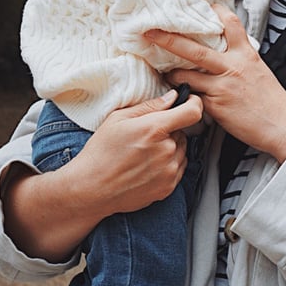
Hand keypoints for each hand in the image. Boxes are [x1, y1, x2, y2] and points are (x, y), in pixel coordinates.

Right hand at [75, 90, 203, 213]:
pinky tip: (146, 166)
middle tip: (146, 136)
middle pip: (183, 132)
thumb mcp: (118, 119)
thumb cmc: (101, 151)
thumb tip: (173, 97)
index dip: (194, 103)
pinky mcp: (168, 187)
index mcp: (154, 129)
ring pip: (181, 150)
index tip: (189, 102)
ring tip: (144, 153)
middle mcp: (166, 151)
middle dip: (170, 130)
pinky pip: (178, 168)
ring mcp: (169, 171)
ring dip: (170, 148)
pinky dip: (168, 164)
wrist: (92, 188)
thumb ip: (150, 106)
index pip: (193, 112)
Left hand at [144, 5, 285, 162]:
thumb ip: (239, 56)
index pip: (229, 23)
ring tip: (164, 71)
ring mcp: (222, 86)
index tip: (200, 5)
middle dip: (169, 39)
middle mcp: (232, 66)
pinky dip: (182, 93)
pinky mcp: (215, 106)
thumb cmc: (269, 99)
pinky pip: (191, 95)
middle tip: (150, 32)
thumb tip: (222, 48)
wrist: (281, 125)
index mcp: (245, 54)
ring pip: (185, 74)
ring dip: (171, 72)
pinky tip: (177, 93)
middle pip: (194, 49)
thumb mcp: (258, 69)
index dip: (213, 11)